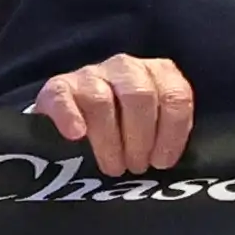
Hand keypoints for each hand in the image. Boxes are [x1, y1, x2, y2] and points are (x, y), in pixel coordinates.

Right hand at [32, 54, 198, 176]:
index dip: (171, 134)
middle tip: (136, 167)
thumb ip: (167, 133)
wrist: (76, 117)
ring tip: (112, 167)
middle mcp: (127, 67)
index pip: (175, 96)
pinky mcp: (58, 86)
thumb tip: (167, 161)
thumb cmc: (126, 128)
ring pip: (101, 101)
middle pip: (140, 97)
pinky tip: (76, 136)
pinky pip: (62, 97)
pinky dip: (69, 116)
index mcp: (159, 73)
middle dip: (141, 138)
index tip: (161, 162)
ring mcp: (91, 74)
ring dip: (109, 140)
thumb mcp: (155, 126)